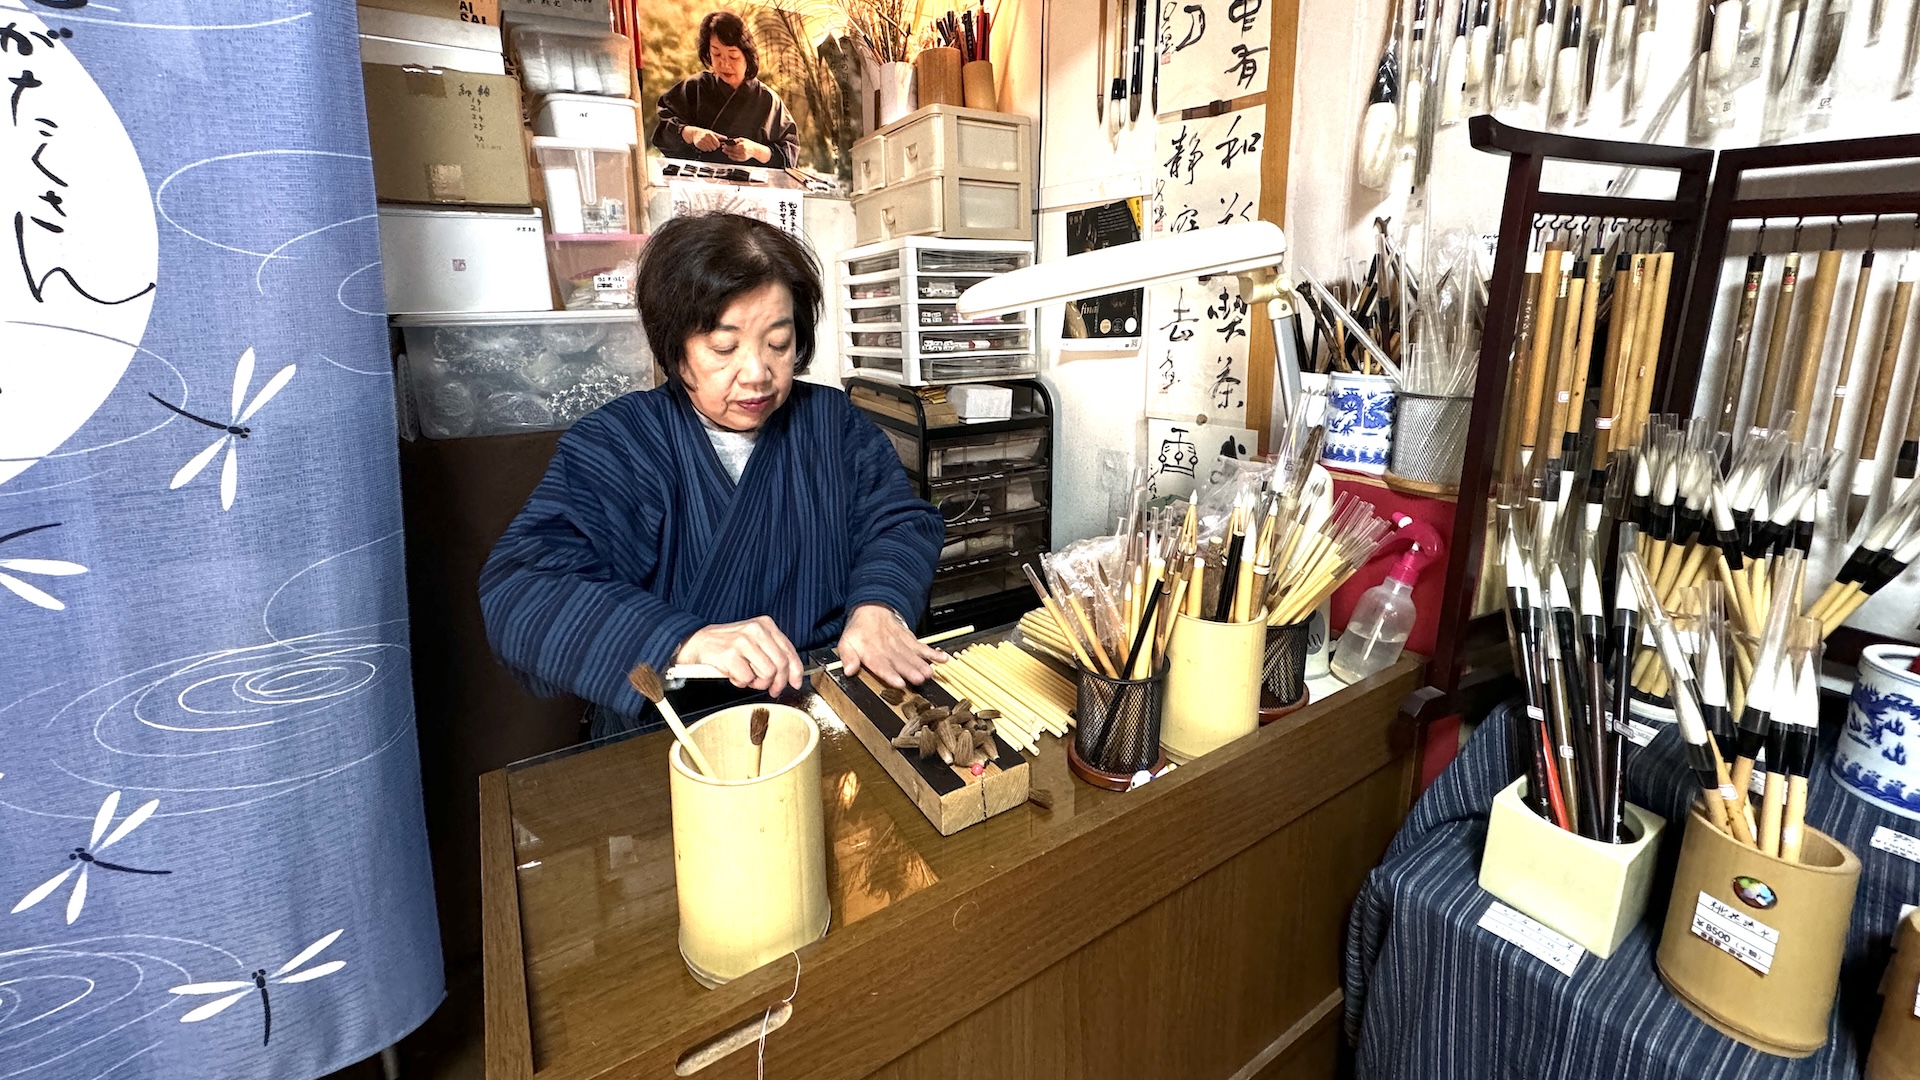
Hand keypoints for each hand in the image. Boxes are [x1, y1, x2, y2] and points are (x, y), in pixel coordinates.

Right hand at [675, 616, 803, 694]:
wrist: (697, 642)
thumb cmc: (727, 645)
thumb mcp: (754, 641)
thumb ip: (773, 653)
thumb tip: (791, 676)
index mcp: (765, 625)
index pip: (789, 651)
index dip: (795, 672)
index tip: (795, 683)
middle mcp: (756, 630)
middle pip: (781, 665)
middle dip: (777, 682)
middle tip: (770, 689)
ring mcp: (742, 641)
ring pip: (766, 673)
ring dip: (757, 683)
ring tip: (747, 677)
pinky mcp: (730, 654)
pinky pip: (746, 678)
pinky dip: (741, 682)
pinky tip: (734, 674)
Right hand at [683, 125, 722, 151]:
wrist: (694, 133)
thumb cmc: (704, 133)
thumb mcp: (712, 133)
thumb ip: (719, 136)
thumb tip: (726, 138)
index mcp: (710, 134)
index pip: (717, 143)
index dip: (717, 145)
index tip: (716, 144)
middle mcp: (705, 138)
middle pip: (713, 147)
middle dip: (713, 147)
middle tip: (711, 144)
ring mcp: (701, 141)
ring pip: (709, 149)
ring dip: (709, 148)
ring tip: (707, 144)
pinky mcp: (698, 144)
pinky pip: (704, 150)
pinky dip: (705, 149)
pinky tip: (704, 145)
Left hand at [722, 137, 769, 162]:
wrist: (755, 150)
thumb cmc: (749, 144)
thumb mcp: (742, 139)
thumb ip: (735, 140)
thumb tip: (728, 141)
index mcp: (742, 146)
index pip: (733, 147)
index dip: (727, 146)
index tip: (724, 145)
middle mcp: (743, 151)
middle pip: (732, 151)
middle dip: (726, 150)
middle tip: (723, 149)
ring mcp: (743, 156)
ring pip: (733, 156)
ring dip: (728, 154)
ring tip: (725, 152)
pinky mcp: (743, 159)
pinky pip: (736, 159)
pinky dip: (732, 157)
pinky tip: (729, 155)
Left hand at [837, 604, 946, 688]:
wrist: (873, 609)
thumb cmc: (859, 631)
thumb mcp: (846, 642)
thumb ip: (848, 657)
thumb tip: (848, 671)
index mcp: (871, 652)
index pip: (881, 665)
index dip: (890, 674)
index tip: (899, 682)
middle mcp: (888, 649)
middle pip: (900, 662)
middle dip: (910, 671)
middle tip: (919, 679)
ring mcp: (901, 645)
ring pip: (912, 656)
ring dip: (921, 665)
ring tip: (929, 673)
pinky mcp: (910, 640)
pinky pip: (922, 647)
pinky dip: (933, 653)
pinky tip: (942, 659)